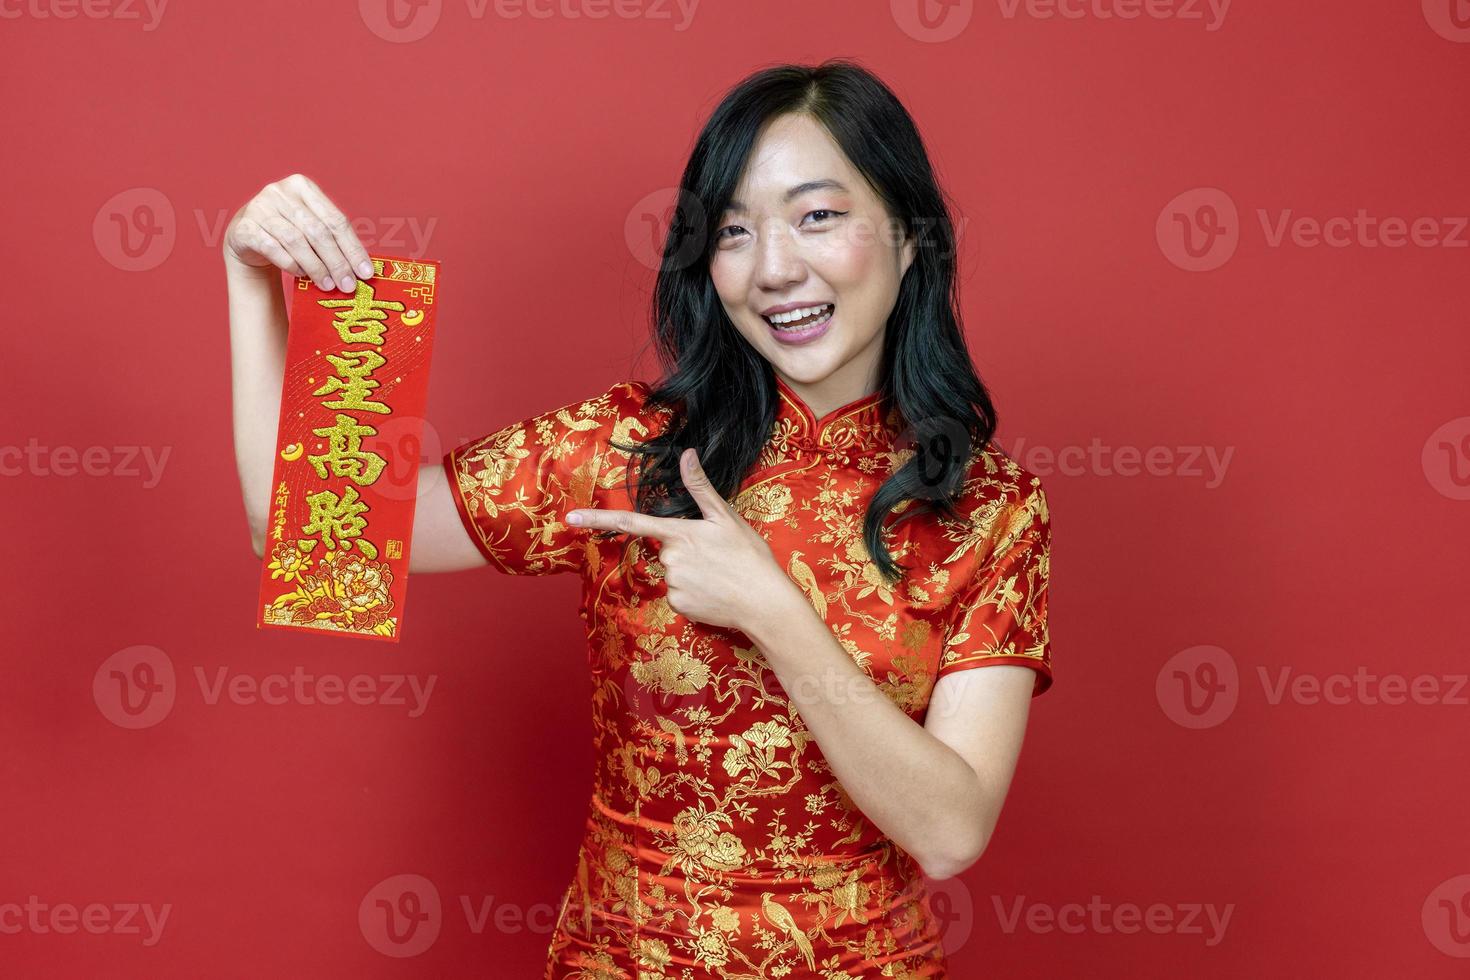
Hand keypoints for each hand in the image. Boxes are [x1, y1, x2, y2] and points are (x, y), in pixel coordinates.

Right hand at [222, 173, 374, 293]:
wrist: (246, 236)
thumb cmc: (288, 232)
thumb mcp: (310, 227)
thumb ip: (333, 239)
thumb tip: (363, 269)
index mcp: (303, 186)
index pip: (335, 220)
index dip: (353, 248)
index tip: (366, 272)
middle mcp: (279, 192)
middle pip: (317, 231)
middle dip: (336, 262)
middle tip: (348, 285)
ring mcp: (259, 207)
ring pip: (296, 241)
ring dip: (316, 267)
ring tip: (327, 285)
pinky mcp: (244, 227)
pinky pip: (273, 249)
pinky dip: (291, 264)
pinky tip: (301, 274)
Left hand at [566, 448, 794, 630]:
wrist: (764, 603)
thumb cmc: (750, 557)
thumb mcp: (727, 518)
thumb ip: (701, 487)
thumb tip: (687, 453)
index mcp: (679, 533)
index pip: (631, 522)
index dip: (598, 519)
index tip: (571, 518)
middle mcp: (670, 559)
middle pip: (665, 549)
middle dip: (685, 550)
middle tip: (717, 556)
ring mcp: (672, 584)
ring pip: (673, 572)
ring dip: (692, 572)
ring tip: (720, 575)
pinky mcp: (678, 606)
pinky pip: (679, 594)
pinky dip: (694, 592)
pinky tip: (715, 592)